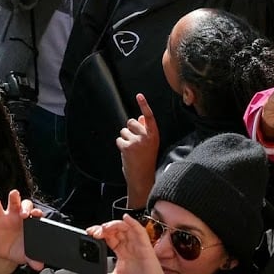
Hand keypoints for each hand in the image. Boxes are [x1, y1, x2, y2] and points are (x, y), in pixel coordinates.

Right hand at [0, 189, 44, 273]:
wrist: (5, 253)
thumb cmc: (19, 250)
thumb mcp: (25, 255)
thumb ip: (32, 259)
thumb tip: (39, 267)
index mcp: (32, 223)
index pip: (36, 214)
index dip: (37, 213)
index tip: (37, 214)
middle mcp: (22, 216)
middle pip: (26, 205)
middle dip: (26, 207)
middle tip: (24, 214)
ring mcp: (10, 215)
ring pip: (14, 202)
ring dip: (14, 197)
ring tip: (13, 194)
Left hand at [83, 215, 182, 273]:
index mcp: (122, 251)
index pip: (109, 236)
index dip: (100, 233)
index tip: (90, 233)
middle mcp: (129, 246)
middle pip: (115, 230)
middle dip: (104, 228)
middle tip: (95, 232)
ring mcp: (137, 244)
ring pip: (125, 227)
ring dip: (114, 224)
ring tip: (105, 228)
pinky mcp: (145, 246)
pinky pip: (139, 231)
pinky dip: (133, 223)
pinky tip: (126, 219)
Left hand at [117, 94, 159, 208]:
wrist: (142, 178)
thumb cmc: (146, 161)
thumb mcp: (150, 144)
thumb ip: (146, 130)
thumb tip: (140, 117)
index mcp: (154, 135)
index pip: (149, 117)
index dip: (144, 105)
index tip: (139, 95)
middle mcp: (146, 136)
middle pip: (132, 122)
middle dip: (130, 129)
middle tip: (135, 142)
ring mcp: (136, 141)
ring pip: (124, 131)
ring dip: (125, 139)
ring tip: (132, 150)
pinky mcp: (127, 147)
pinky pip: (119, 140)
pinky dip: (121, 146)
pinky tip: (127, 154)